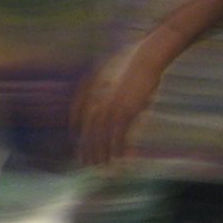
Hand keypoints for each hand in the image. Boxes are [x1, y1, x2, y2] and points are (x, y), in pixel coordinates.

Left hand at [75, 37, 171, 167]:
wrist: (147, 56)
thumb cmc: (132, 63)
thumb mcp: (111, 72)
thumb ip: (103, 87)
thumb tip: (100, 100)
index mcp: (88, 90)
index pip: (76, 116)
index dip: (76, 133)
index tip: (76, 144)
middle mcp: (97, 100)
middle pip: (88, 130)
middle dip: (87, 148)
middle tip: (85, 163)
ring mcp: (111, 106)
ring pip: (102, 136)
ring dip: (101, 153)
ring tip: (101, 166)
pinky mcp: (127, 111)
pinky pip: (120, 135)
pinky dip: (120, 148)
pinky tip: (120, 159)